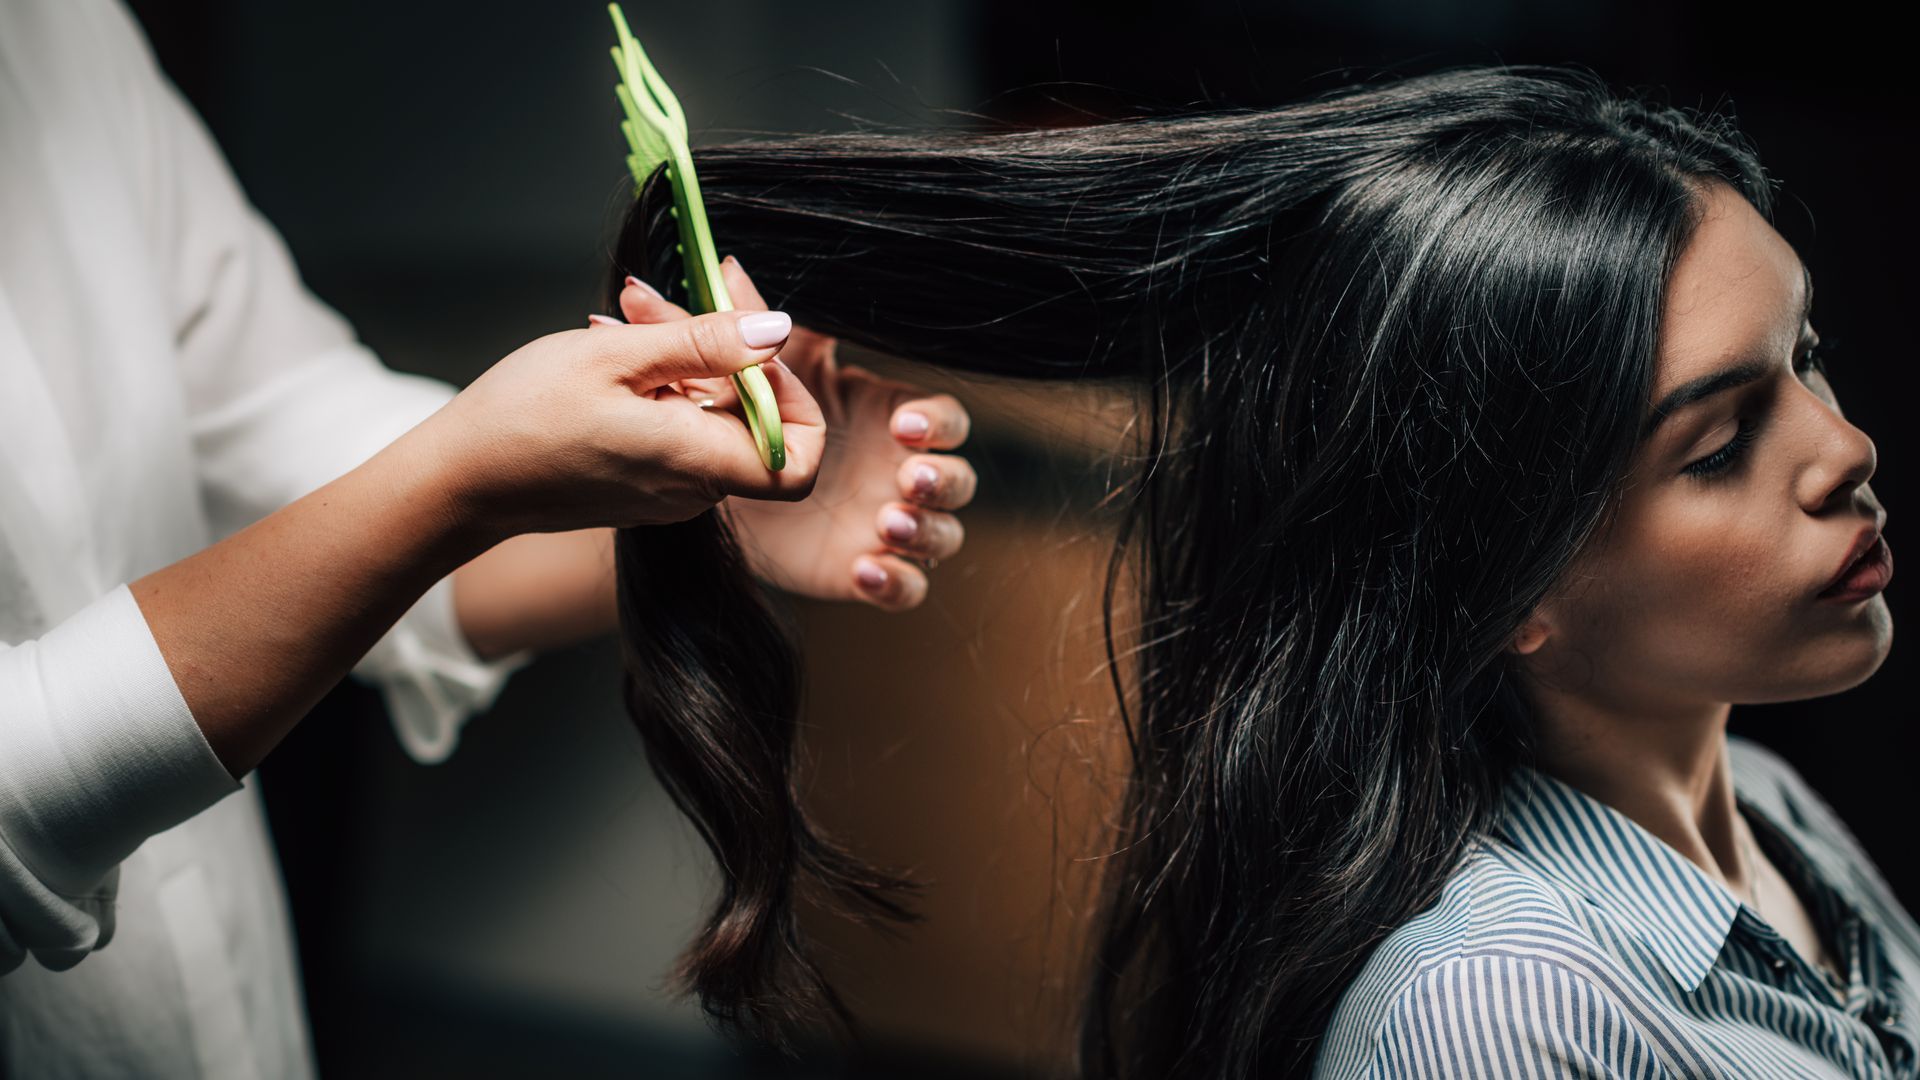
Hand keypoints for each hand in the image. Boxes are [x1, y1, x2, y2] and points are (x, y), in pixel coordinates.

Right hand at [417, 307, 824, 542]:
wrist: (457, 482)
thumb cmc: (524, 417)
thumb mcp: (616, 355)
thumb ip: (705, 343)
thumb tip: (777, 329)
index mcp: (697, 462)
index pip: (798, 456)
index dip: (795, 399)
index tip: (752, 350)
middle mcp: (692, 489)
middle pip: (748, 417)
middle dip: (718, 349)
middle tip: (656, 301)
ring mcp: (666, 492)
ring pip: (708, 415)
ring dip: (680, 357)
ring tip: (623, 316)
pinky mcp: (641, 485)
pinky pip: (675, 428)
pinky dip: (658, 384)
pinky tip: (613, 350)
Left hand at [607, 257, 976, 611]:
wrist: (713, 492)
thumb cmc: (746, 418)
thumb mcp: (750, 371)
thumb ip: (745, 323)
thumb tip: (724, 265)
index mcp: (889, 419)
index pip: (946, 419)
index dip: (938, 423)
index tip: (904, 425)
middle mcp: (901, 473)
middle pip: (961, 479)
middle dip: (944, 479)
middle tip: (907, 477)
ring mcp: (889, 525)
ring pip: (944, 536)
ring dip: (927, 532)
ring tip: (887, 523)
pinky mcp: (865, 571)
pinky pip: (906, 587)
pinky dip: (897, 583)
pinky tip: (867, 572)